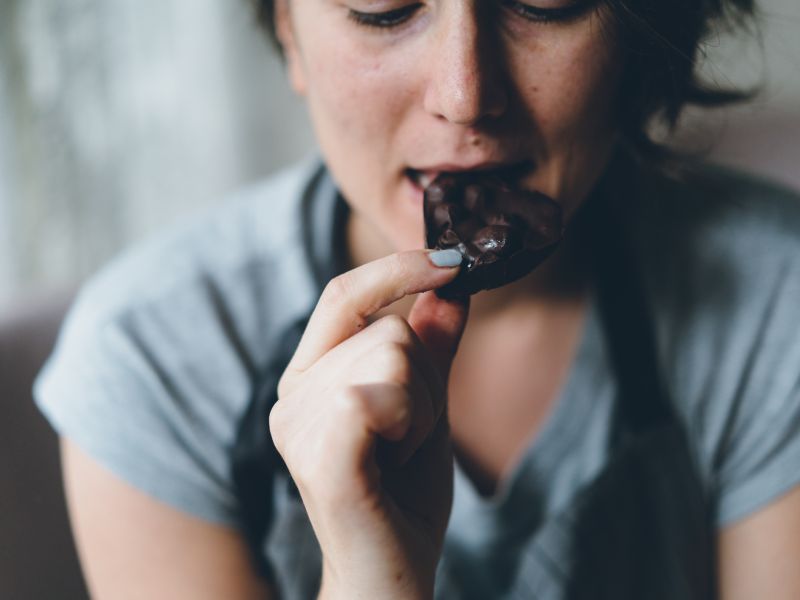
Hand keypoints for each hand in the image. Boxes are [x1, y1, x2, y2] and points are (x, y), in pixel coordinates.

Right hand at [270, 249, 468, 598]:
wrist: (392, 575)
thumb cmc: (404, 495)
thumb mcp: (426, 405)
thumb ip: (432, 346)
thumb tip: (451, 284)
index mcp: (308, 377)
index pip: (344, 294)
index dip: (397, 268)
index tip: (453, 260)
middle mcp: (291, 395)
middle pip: (388, 327)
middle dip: (426, 378)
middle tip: (409, 436)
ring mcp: (298, 424)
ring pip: (393, 353)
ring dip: (422, 407)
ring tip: (399, 453)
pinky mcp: (319, 454)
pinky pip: (382, 392)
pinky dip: (410, 424)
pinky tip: (392, 463)